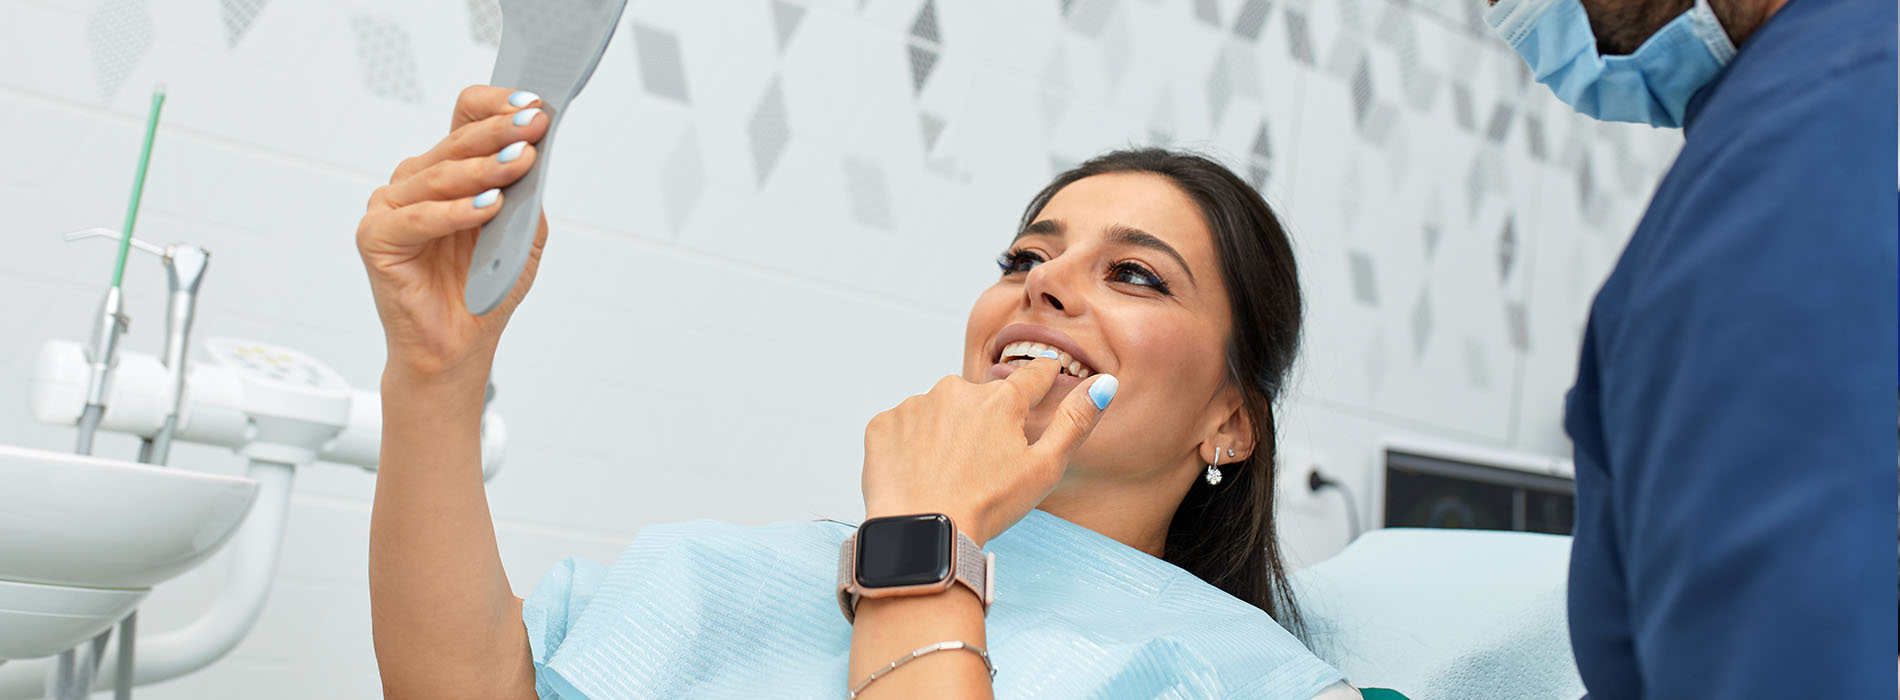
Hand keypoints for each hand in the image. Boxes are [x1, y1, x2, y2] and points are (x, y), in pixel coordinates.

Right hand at [357, 85, 551, 382]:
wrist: (457, 347)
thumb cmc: (483, 288)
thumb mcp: (520, 233)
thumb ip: (526, 194)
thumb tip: (538, 151)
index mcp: (447, 173)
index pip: (465, 120)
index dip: (496, 108)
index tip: (533, 106)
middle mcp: (414, 183)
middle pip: (456, 143)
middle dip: (500, 132)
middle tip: (533, 125)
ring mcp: (390, 208)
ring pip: (440, 177)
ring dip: (484, 169)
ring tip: (520, 162)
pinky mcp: (375, 238)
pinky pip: (418, 218)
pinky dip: (454, 212)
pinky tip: (487, 206)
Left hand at [861, 354, 1117, 543]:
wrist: (923, 534)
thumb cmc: (987, 507)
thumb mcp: (1045, 468)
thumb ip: (1076, 422)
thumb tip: (1104, 385)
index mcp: (1001, 399)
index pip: (1031, 377)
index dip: (1042, 378)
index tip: (1046, 374)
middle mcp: (956, 390)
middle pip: (979, 401)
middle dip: (983, 424)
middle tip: (982, 466)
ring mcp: (915, 405)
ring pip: (939, 414)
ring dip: (944, 435)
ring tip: (947, 476)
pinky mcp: (883, 425)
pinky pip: (902, 429)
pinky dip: (909, 447)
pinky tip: (918, 475)